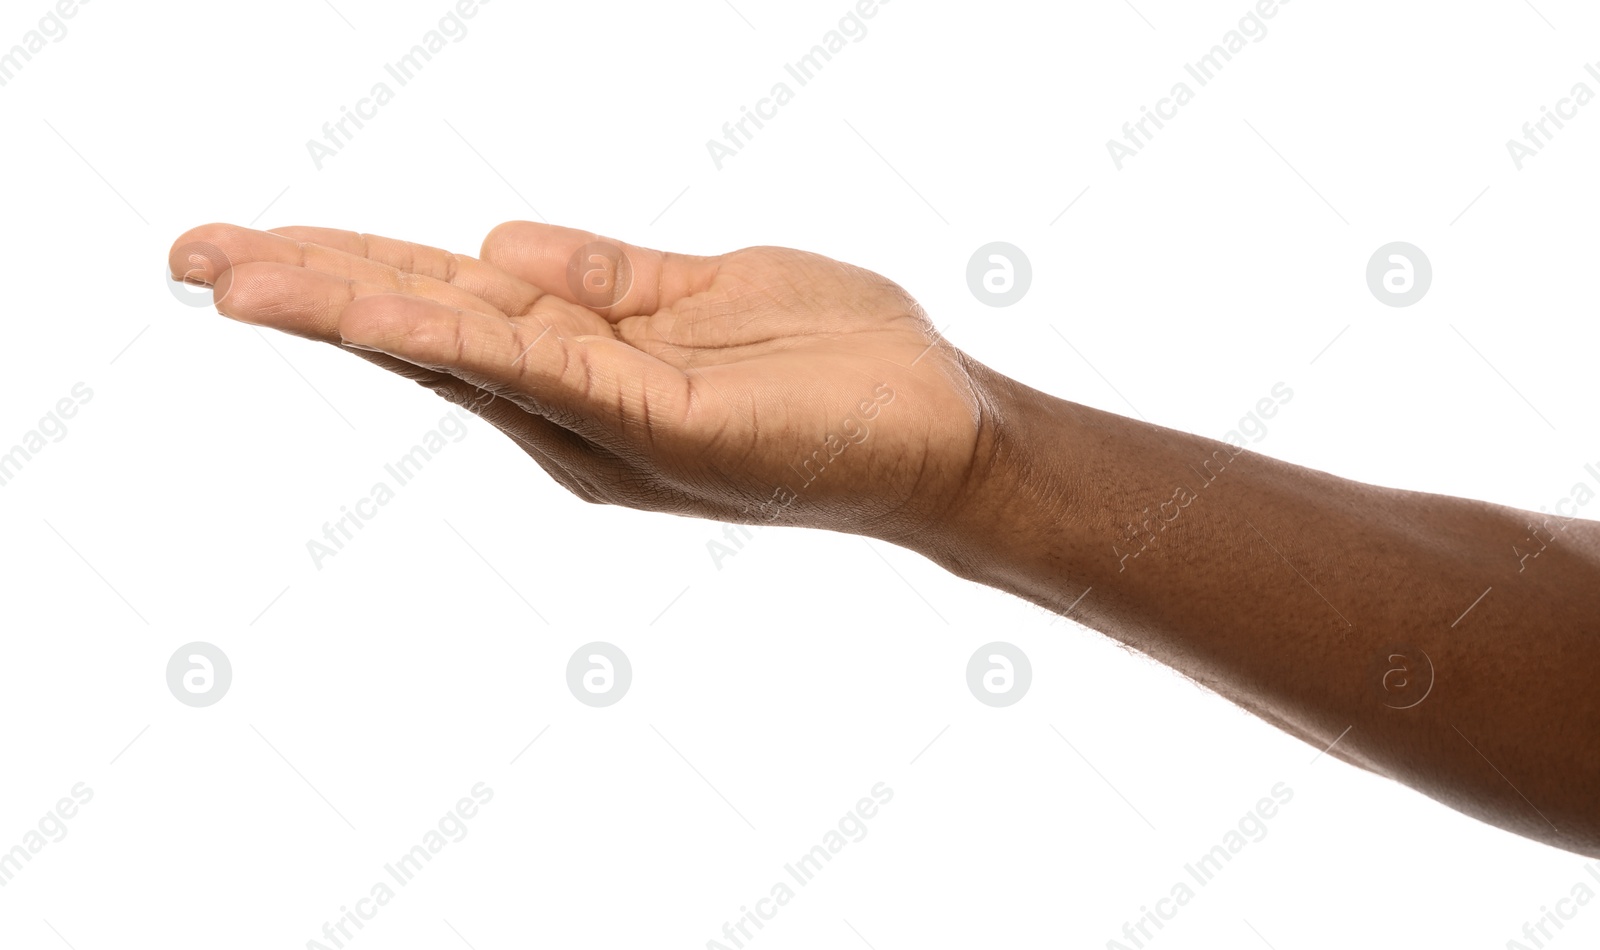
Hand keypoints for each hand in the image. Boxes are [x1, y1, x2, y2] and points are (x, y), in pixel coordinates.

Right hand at [168, 222, 995, 541]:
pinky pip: (545, 373)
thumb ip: (598, 279)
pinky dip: (460, 341)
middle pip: (428, 332)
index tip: (255, 241)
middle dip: (311, 290)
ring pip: (462, 355)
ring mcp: (614, 424)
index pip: (449, 305)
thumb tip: (488, 247)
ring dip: (350, 311)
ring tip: (239, 276)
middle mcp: (581, 408)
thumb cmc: (837, 360)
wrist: (944, 428)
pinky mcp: (664, 426)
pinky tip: (383, 314)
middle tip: (190, 252)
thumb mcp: (698, 294)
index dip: (352, 269)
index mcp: (587, 366)